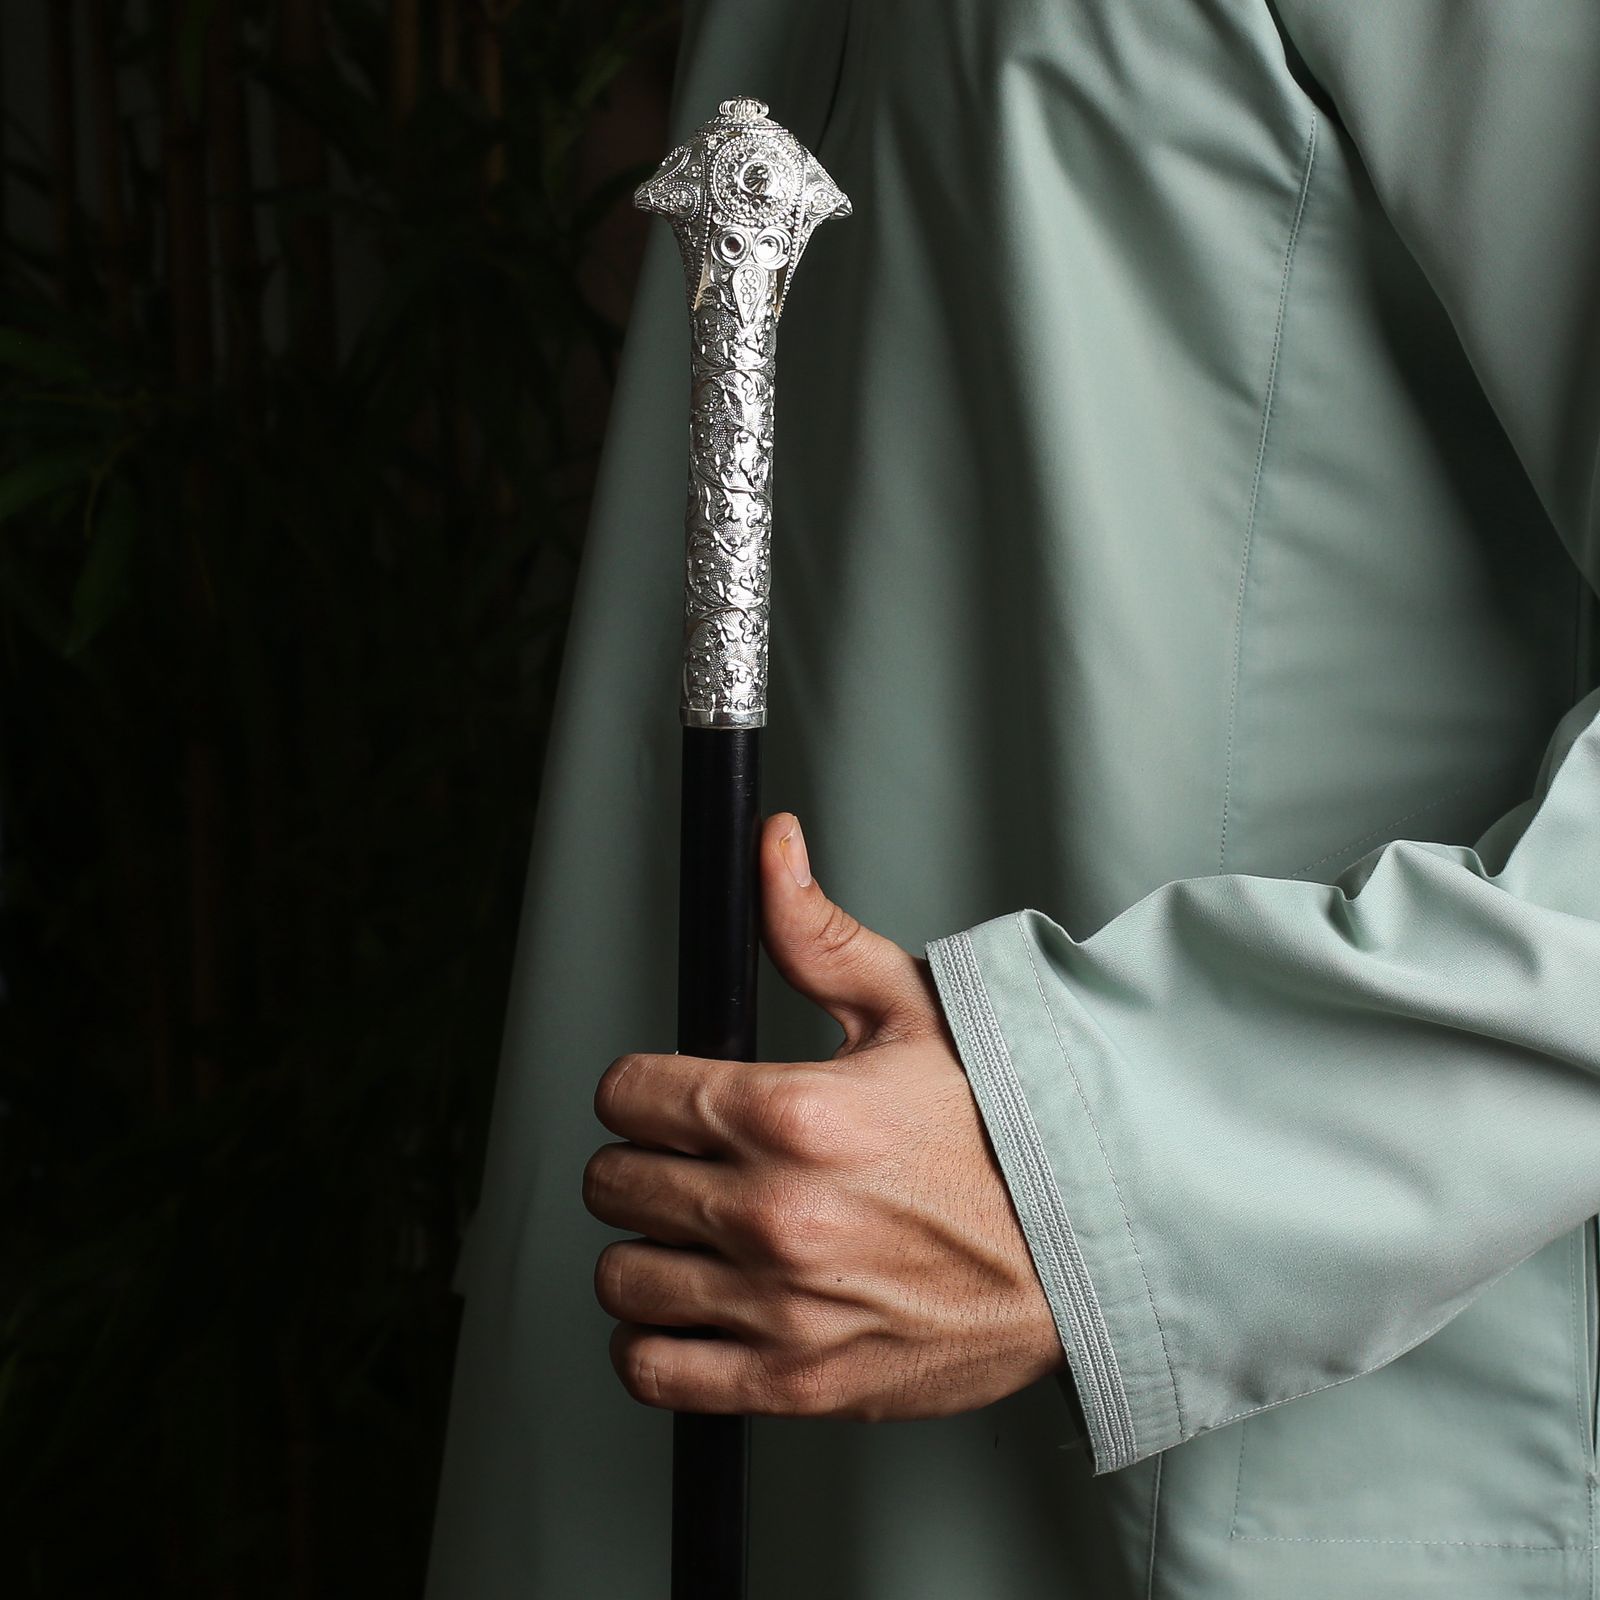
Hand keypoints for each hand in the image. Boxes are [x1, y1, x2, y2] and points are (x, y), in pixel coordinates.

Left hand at [583, 812, 1065, 1419]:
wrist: (1087, 1252)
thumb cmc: (1002, 1130)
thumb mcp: (911, 1010)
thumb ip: (815, 934)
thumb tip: (770, 848)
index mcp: (791, 1112)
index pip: (626, 1093)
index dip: (641, 1087)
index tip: (669, 1097)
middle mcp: (774, 1212)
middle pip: (613, 1181)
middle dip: (642, 1161)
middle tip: (691, 1162)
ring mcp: (781, 1306)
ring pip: (622, 1274)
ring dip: (647, 1249)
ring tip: (697, 1234)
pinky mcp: (794, 1381)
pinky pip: (653, 1370)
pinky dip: (654, 1339)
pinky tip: (696, 1307)